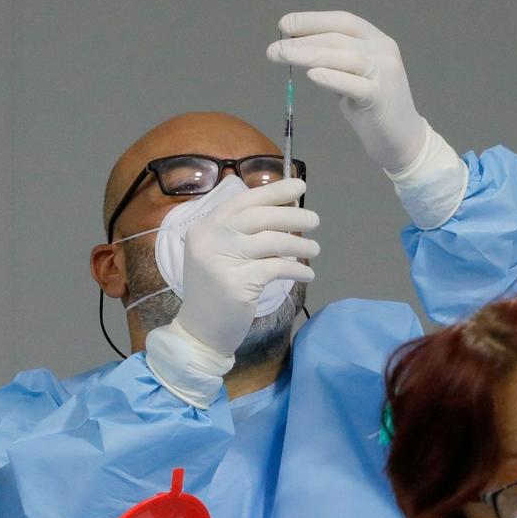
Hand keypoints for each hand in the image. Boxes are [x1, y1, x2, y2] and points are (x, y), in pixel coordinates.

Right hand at [173, 177, 317, 357]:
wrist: (201, 331)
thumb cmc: (215, 290)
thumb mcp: (219, 254)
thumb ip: (241, 232)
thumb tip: (285, 209)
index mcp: (204, 227)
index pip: (243, 201)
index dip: (273, 191)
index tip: (299, 186)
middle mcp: (210, 239)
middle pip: (259, 217)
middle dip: (291, 215)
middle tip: (314, 220)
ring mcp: (221, 260)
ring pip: (272, 241)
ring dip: (299, 245)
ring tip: (315, 249)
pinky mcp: (238, 283)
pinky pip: (277, 268)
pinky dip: (296, 269)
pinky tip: (307, 274)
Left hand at [270, 12, 430, 176]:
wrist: (403, 139)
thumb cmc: (373, 107)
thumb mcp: (353, 75)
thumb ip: (334, 60)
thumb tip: (297, 46)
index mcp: (376, 40)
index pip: (343, 21)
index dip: (313, 20)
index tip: (285, 24)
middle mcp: (383, 51)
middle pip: (338, 38)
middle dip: (303, 40)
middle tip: (274, 48)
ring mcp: (384, 73)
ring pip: (344, 56)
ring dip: (309, 54)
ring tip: (282, 55)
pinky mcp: (381, 97)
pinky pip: (354, 84)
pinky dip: (332, 77)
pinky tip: (312, 74)